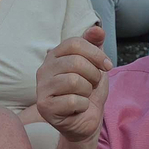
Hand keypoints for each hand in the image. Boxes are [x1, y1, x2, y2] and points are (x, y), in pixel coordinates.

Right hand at [36, 26, 112, 143]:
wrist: (85, 120)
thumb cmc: (88, 91)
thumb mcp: (95, 65)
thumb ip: (95, 45)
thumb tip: (97, 29)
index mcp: (55, 55)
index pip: (75, 43)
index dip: (96, 54)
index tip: (107, 66)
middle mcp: (44, 69)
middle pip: (76, 62)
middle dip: (93, 75)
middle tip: (93, 84)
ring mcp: (41, 88)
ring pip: (74, 81)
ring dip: (87, 91)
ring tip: (84, 95)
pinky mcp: (44, 106)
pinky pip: (73, 101)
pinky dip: (82, 105)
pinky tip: (77, 108)